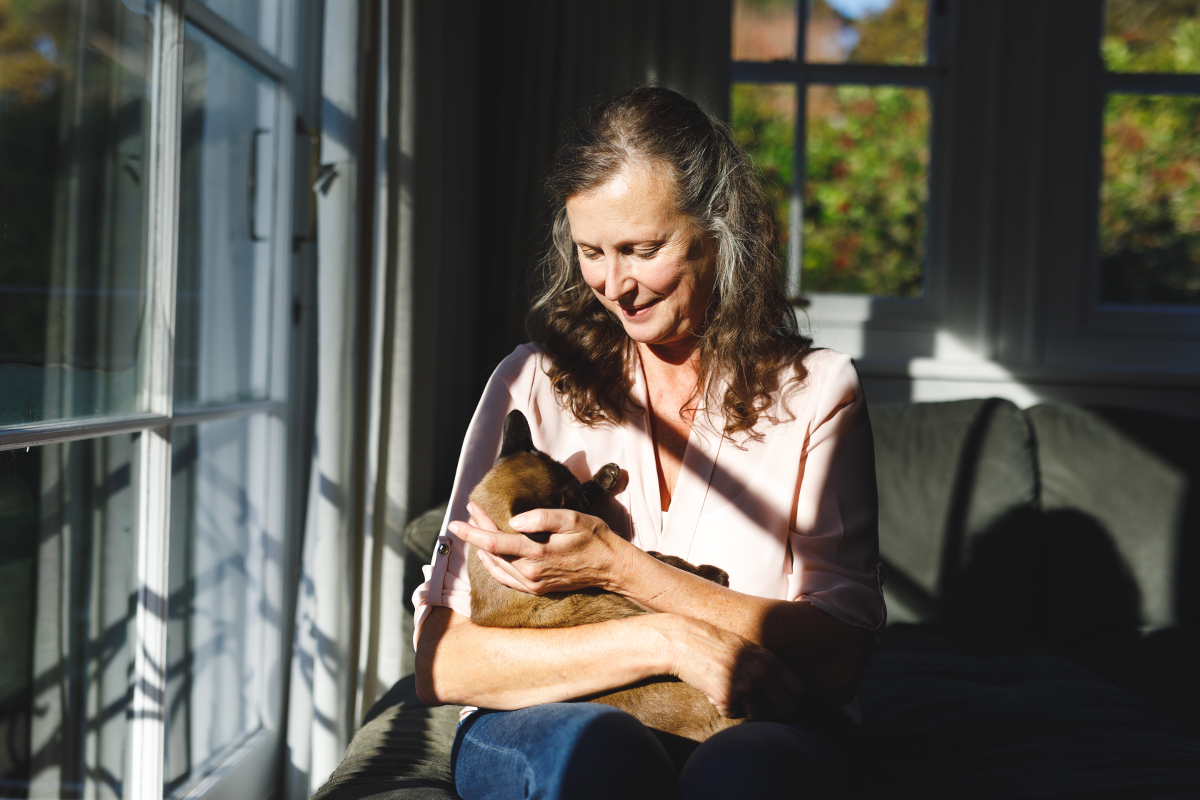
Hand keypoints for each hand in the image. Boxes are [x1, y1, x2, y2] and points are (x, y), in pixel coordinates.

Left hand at [450, 502, 633, 595]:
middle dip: (477, 531)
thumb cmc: (593, 538)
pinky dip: (492, 565)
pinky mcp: (536, 589)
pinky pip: (505, 578)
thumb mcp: (572, 519)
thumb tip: (515, 521)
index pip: (494, 542)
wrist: (611, 567)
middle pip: (492, 552)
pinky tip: (488, 554)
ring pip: (496, 566)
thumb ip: (542, 518)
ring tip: (475, 528)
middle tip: (470, 512)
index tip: (459, 518)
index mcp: (536, 554)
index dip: (473, 530)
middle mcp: (530, 573)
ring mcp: (532, 584)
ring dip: (482, 547)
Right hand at [647, 614, 803, 720]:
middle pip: (784, 706)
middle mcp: (760, 672)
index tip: (778, 697)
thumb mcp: (746, 647)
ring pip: (761, 715)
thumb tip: (784, 688)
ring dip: (749, 711)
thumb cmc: (714, 644)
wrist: (684, 641)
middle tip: (759, 705)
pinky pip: (732, 714)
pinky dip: (724, 707)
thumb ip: (765, 664)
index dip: (789, 696)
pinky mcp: (726, 698)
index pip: (797, 688)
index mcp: (768, 658)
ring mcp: (744, 686)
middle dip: (774, 710)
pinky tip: (714, 691)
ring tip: (735, 696)